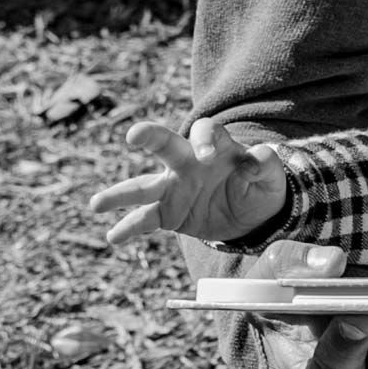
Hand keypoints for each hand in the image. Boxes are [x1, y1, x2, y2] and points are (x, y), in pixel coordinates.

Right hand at [89, 117, 287, 245]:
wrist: (253, 213)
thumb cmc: (259, 186)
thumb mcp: (270, 177)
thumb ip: (265, 164)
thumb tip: (258, 157)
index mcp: (214, 146)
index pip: (204, 131)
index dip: (204, 139)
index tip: (205, 154)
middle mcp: (187, 162)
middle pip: (164, 145)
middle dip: (150, 138)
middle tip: (134, 135)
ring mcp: (174, 187)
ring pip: (143, 186)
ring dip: (120, 194)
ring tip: (96, 205)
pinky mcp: (169, 212)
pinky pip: (146, 219)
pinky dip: (129, 227)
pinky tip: (113, 237)